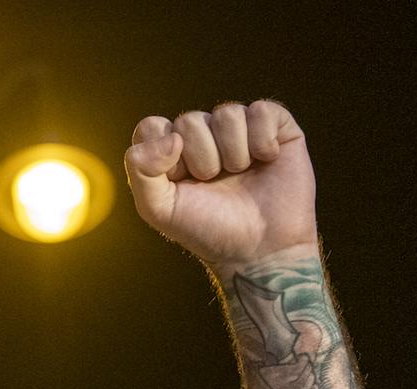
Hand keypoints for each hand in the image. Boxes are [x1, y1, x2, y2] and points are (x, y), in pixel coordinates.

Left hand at [124, 100, 316, 271]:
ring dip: (233, 154)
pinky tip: (266, 160)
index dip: (164, 155)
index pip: (152, 127)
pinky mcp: (275, 127)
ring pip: (227, 114)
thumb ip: (141, 170)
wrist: (260, 250)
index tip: (180, 182)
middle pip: (189, 121)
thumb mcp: (159, 209)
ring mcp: (239, 129)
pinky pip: (262, 111)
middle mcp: (204, 135)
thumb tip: (171, 137)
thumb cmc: (207, 230)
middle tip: (214, 185)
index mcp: (171, 152)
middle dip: (202, 160)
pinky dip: (262, 140)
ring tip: (240, 175)